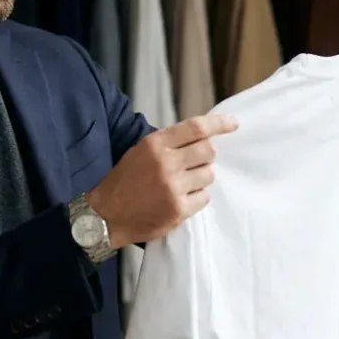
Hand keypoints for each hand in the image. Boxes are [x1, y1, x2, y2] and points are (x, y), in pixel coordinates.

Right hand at [86, 114, 238, 248]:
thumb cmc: (124, 181)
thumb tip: (202, 136)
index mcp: (155, 144)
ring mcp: (173, 187)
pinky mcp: (179, 209)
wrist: (105, 215)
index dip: (219, 123)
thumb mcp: (140, 152)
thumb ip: (168, 143)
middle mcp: (166, 163)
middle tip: (196, 163)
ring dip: (201, 178)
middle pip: (208, 151)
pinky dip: (197, 197)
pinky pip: (204, 197)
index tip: (233, 123)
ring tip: (184, 183)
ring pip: (209, 175)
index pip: (196, 128)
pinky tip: (182, 198)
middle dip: (207, 156)